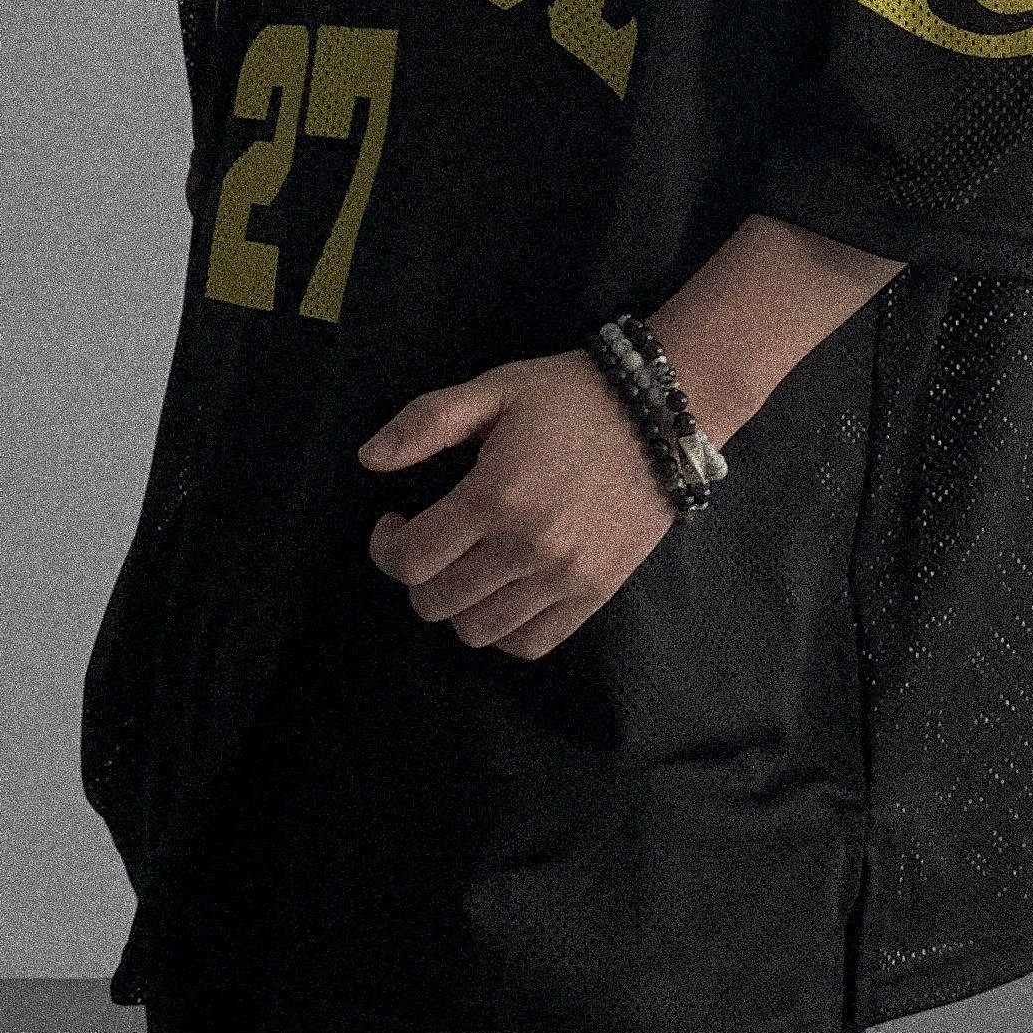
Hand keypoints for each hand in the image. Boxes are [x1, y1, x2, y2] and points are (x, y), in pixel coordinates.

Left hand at [355, 348, 681, 659]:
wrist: (664, 412)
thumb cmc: (571, 395)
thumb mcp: (494, 389)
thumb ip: (425, 422)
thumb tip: (368, 459)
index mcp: (495, 494)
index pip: (409, 560)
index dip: (385, 547)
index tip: (395, 522)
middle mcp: (529, 546)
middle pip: (435, 603)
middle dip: (417, 575)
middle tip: (431, 541)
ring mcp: (566, 576)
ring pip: (478, 631)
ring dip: (458, 604)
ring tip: (468, 566)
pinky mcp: (596, 593)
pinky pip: (530, 643)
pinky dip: (503, 629)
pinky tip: (502, 591)